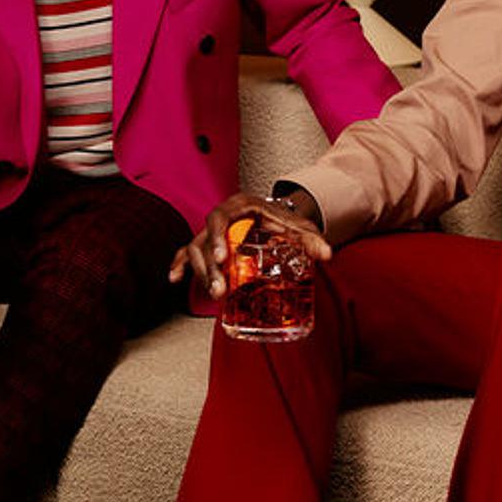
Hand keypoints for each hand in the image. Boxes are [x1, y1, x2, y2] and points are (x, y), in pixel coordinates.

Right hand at [170, 187, 330, 298]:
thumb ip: (313, 240)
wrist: (278, 217)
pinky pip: (188, 252)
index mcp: (239, 207)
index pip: (219, 218)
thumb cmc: (285, 221)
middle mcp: (221, 218)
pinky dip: (181, 264)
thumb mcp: (300, 228)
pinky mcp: (209, 244)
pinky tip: (175, 279)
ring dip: (200, 273)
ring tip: (214, 295)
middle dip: (208, 268)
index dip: (216, 238)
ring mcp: (212, 232)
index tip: (221, 260)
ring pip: (195, 250)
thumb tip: (327, 255)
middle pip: (203, 240)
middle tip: (219, 291)